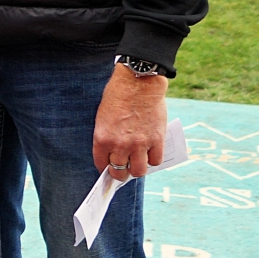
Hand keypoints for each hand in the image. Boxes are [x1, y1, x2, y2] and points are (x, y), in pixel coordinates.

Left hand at [93, 66, 168, 180]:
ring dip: (138, 170)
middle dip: (120, 174)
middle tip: (123, 171)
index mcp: (102, 139)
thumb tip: (114, 152)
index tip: (109, 168)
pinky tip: (151, 154)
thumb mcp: (103, 118)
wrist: (138, 84)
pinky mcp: (156, 140)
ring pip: (139, 171)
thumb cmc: (118, 96)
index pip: (102, 164)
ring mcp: (139, 144)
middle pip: (120, 172)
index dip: (105, 168)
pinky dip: (153, 160)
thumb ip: (108, 136)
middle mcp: (120, 145)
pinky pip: (156, 160)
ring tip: (138, 164)